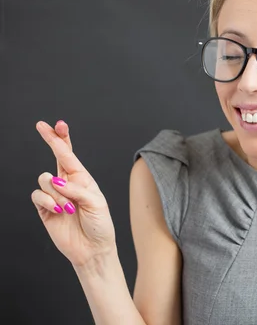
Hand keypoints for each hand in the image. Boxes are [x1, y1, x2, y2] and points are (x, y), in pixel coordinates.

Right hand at [32, 120, 115, 268]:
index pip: (70, 155)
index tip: (57, 124)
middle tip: (42, 126)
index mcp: (83, 178)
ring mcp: (54, 195)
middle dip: (50, 140)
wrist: (92, 249)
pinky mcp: (44, 209)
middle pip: (54, 157)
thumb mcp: (95, 203)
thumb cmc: (100, 225)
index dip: (62, 138)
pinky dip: (48, 202)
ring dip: (57, 193)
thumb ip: (76, 189)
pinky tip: (59, 212)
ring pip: (44, 179)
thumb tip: (55, 181)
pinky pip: (38, 196)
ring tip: (69, 208)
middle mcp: (67, 183)